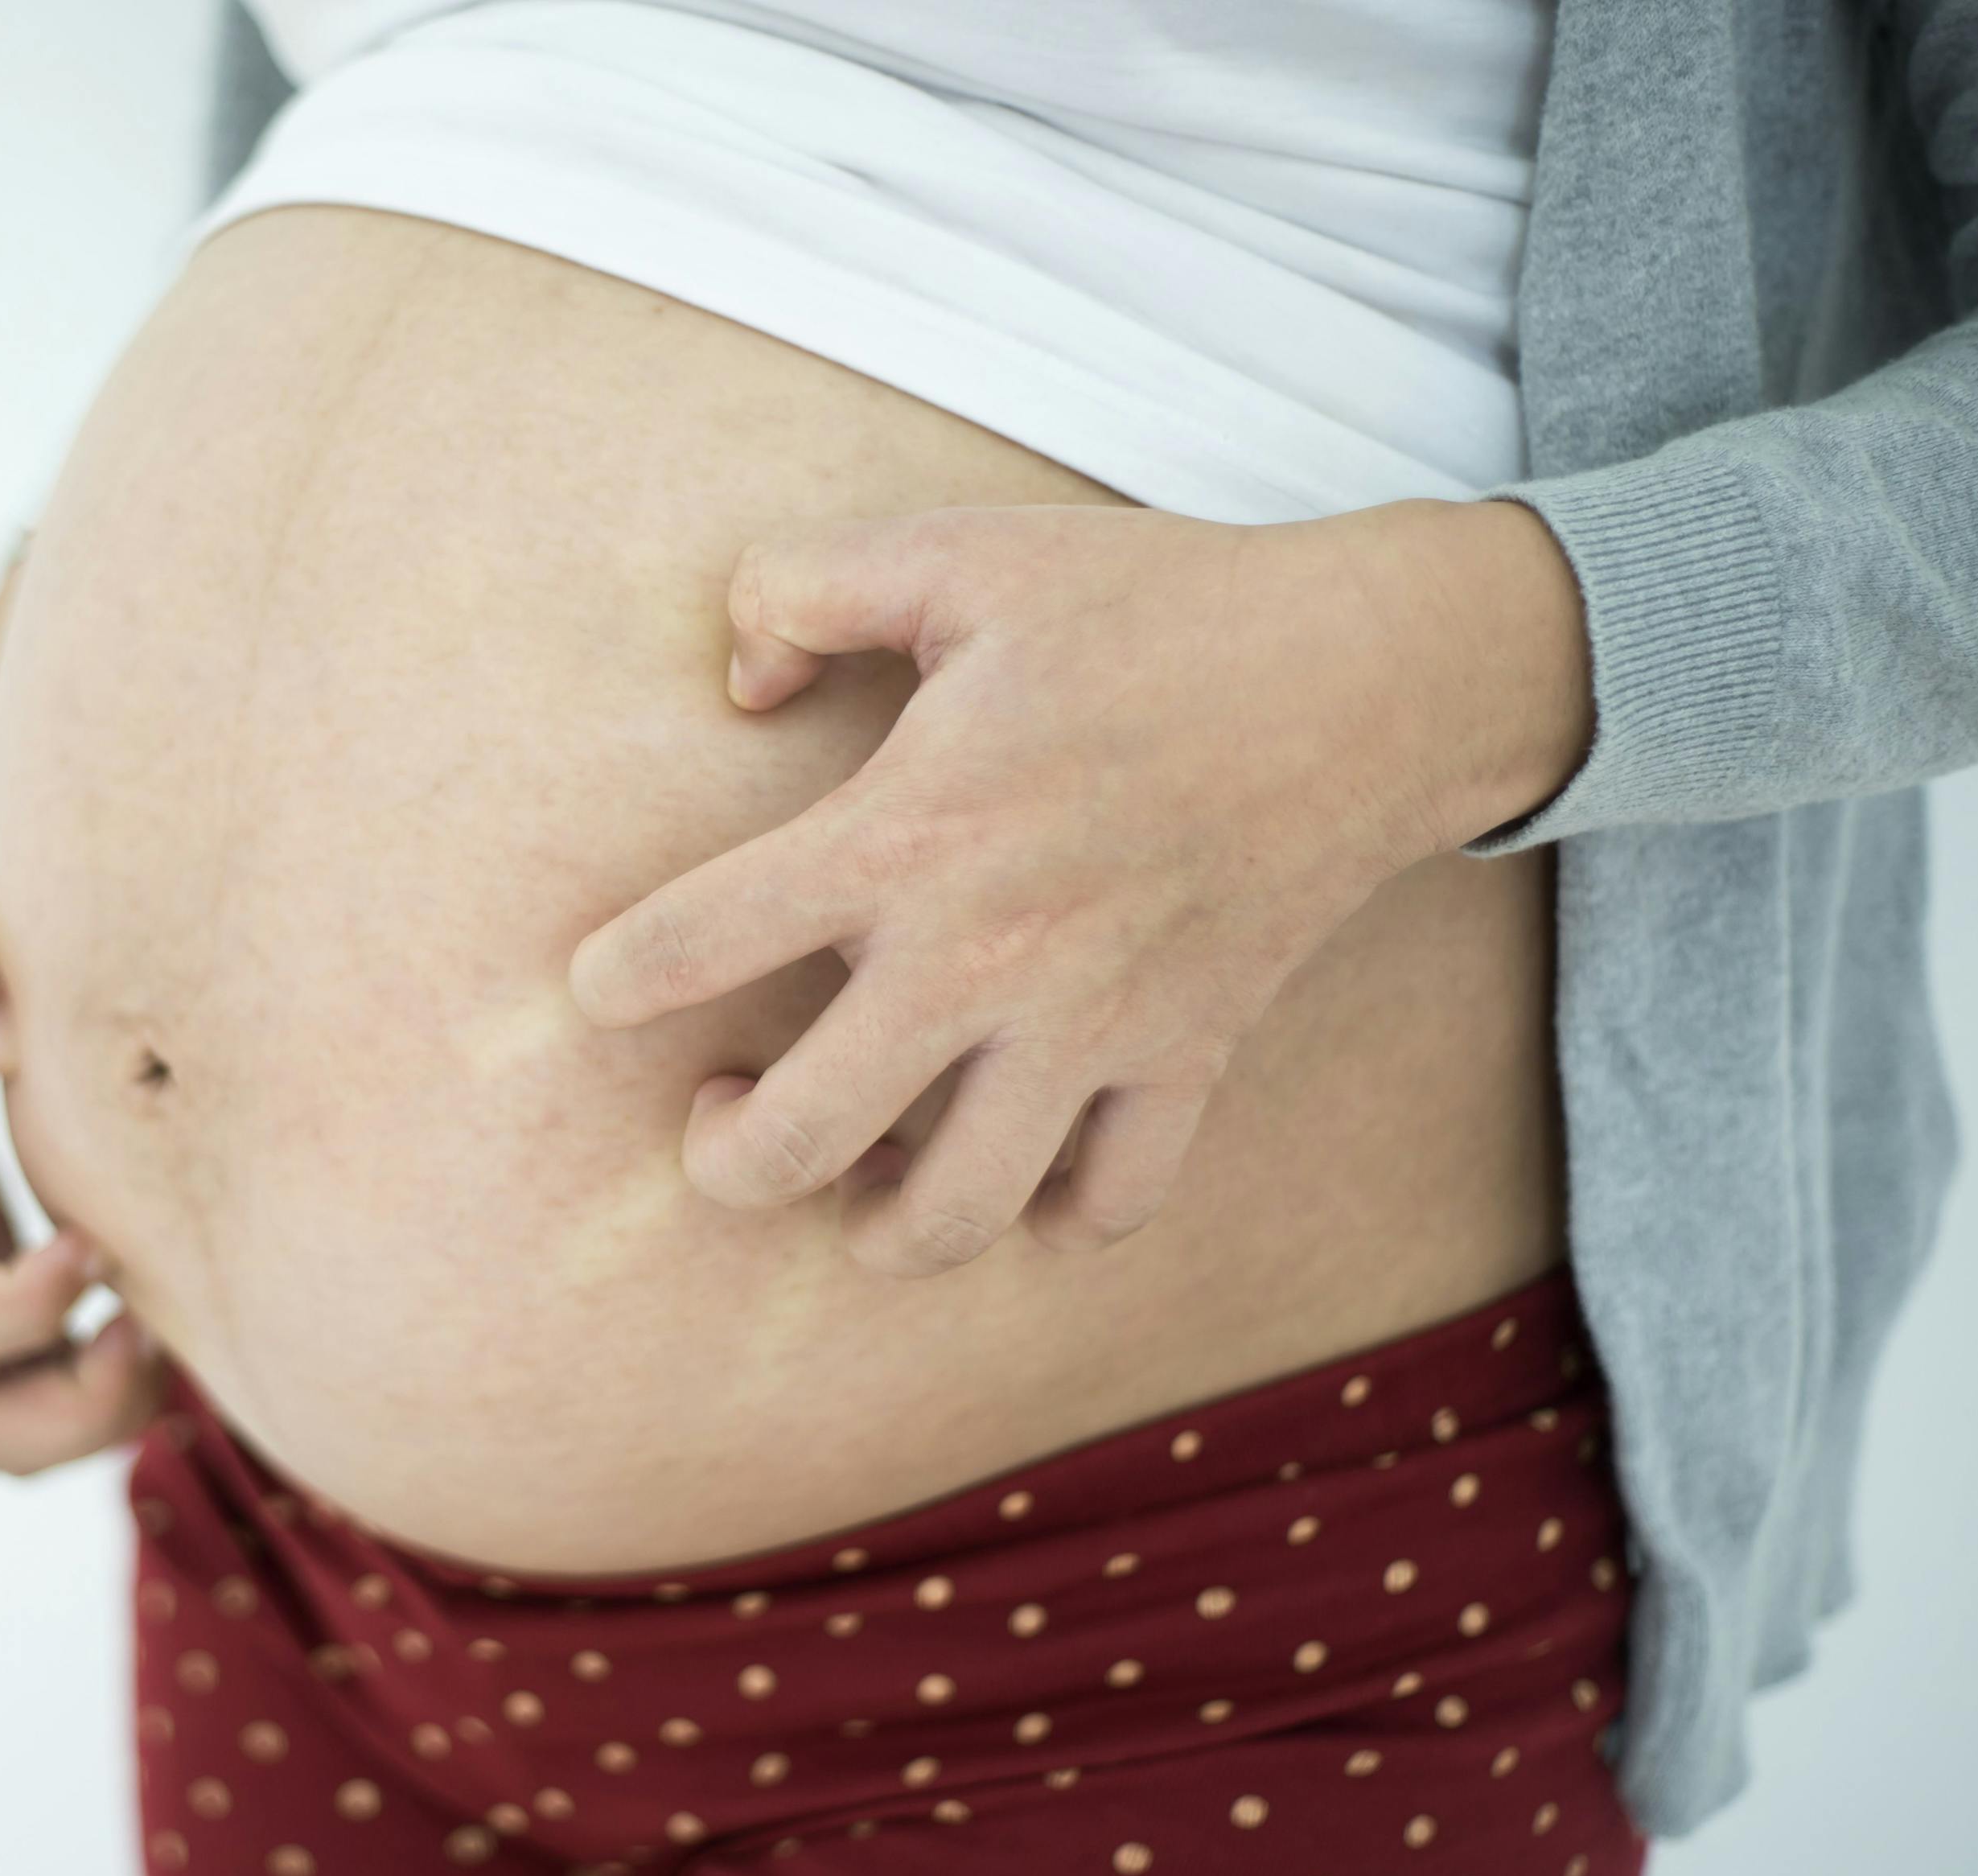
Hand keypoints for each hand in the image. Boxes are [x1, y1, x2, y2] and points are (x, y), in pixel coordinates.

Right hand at [0, 898, 160, 1470]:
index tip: (97, 1247)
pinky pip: (26, 1397)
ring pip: (0, 1436)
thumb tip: (5, 1036)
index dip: (13, 1306)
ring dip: (97, 1413)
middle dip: (74, 1409)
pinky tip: (158, 1314)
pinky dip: (94, 1386)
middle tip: (159, 1329)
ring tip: (172, 1332)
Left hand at [566, 497, 1590, 1277]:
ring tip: (850, 1169)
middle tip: (718, 1107)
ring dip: (870, 1221)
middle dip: (718, 1157)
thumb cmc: (1153, 607)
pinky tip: (1014, 1172)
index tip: (605, 986)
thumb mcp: (961, 551)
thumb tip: (737, 686)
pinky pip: (1105, 1206)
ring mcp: (1089, 1028)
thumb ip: (802, 588)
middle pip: (791, 1145)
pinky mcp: (1186, 1061)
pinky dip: (1051, 1218)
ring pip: (946, 1215)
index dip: (613, 979)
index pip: (694, 942)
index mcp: (903, 833)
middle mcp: (982, 957)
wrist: (1371, 674)